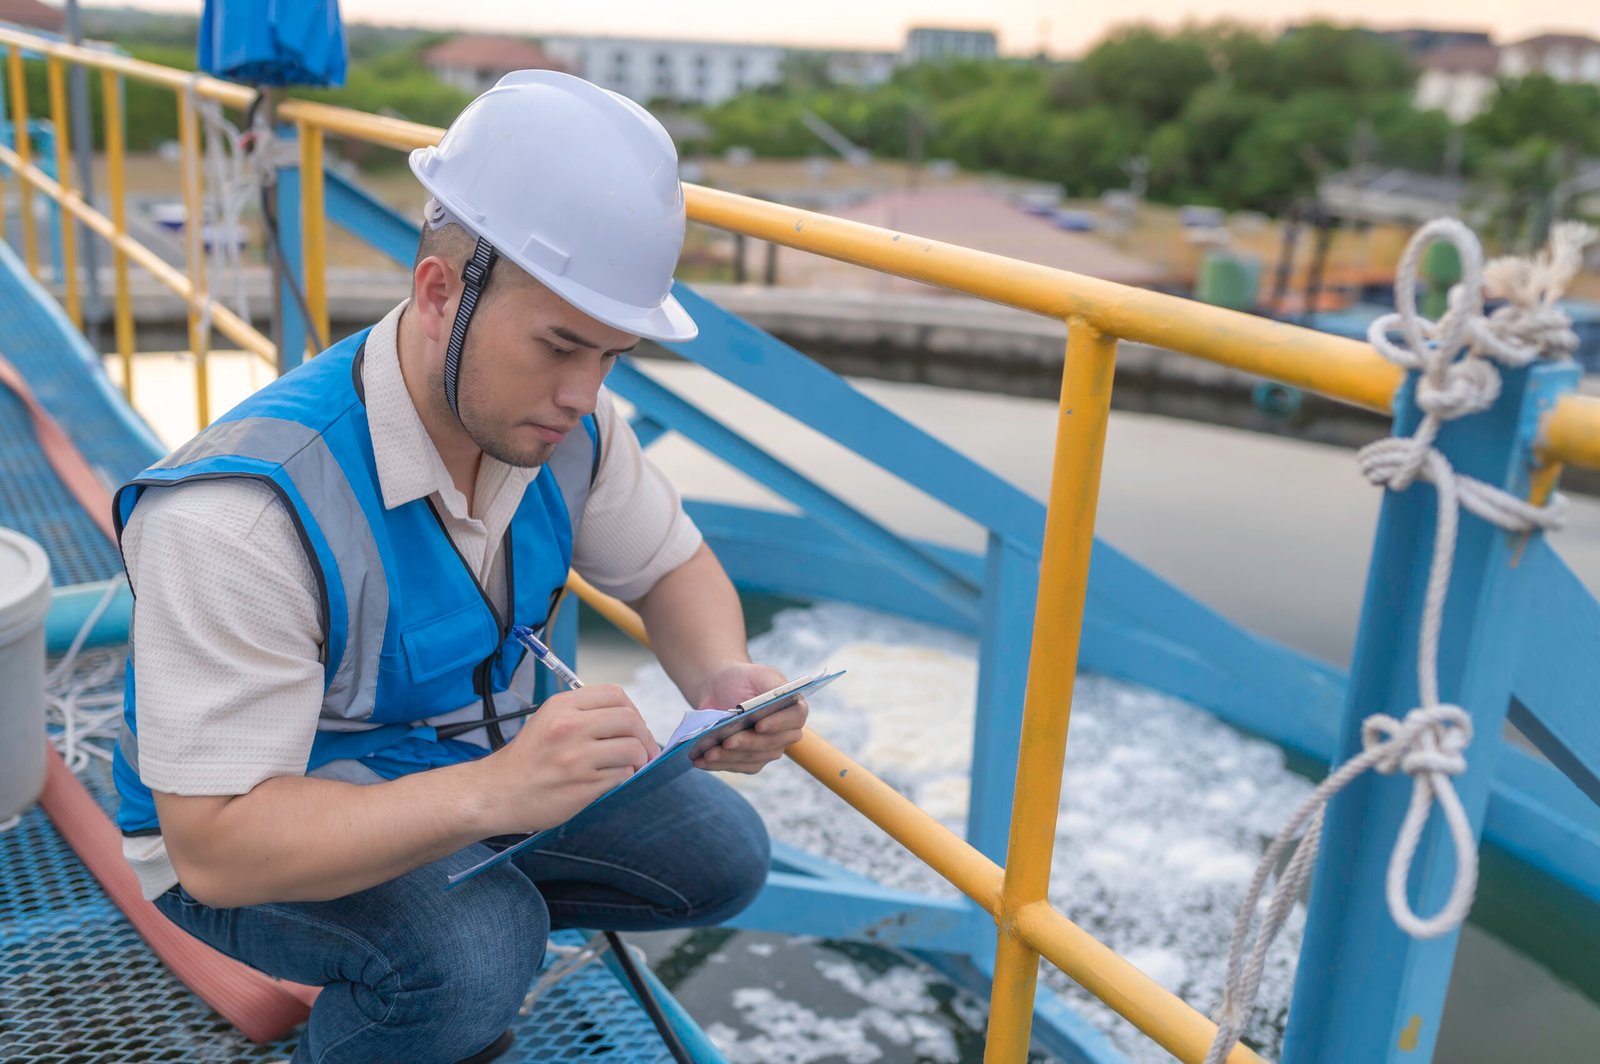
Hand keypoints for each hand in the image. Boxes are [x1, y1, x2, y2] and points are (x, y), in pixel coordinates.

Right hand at [476, 684, 659, 835]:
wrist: (497, 792)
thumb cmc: (527, 758)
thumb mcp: (548, 720)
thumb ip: (584, 713)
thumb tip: (629, 719)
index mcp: (562, 706)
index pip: (615, 694)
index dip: (633, 709)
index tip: (634, 725)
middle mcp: (570, 727)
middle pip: (630, 720)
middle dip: (644, 736)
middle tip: (645, 749)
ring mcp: (577, 758)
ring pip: (632, 749)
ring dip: (639, 759)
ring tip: (632, 766)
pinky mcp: (583, 786)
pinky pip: (622, 776)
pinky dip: (626, 778)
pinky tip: (615, 779)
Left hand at [691, 662, 807, 774]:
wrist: (722, 689)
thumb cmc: (744, 679)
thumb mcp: (761, 674)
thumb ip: (773, 686)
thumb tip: (772, 702)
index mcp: (793, 709)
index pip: (794, 719)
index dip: (778, 724)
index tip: (759, 725)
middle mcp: (785, 734)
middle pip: (770, 744)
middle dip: (746, 743)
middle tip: (727, 741)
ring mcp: (767, 751)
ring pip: (751, 758)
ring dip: (728, 758)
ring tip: (708, 753)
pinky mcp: (749, 761)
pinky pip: (735, 766)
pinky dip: (717, 764)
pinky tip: (701, 760)